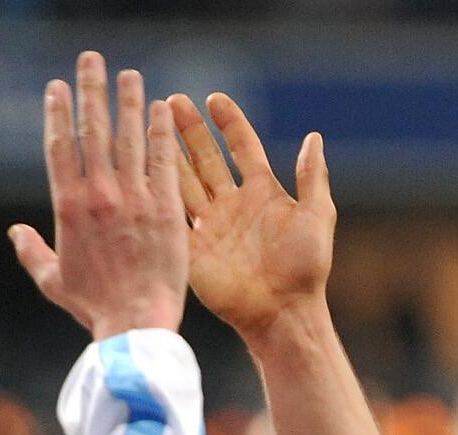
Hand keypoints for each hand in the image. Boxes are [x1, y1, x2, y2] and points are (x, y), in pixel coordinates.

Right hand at [11, 52, 186, 338]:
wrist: (135, 326)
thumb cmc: (93, 309)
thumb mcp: (53, 282)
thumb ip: (32, 253)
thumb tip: (15, 233)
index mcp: (67, 207)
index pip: (59, 145)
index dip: (57, 111)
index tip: (57, 86)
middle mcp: (99, 195)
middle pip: (93, 130)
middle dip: (91, 90)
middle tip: (92, 60)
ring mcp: (134, 199)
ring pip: (129, 137)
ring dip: (128, 101)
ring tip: (129, 76)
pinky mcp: (165, 209)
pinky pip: (162, 161)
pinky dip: (161, 132)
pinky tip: (162, 109)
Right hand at [167, 92, 335, 344]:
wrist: (283, 313)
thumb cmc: (305, 269)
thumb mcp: (316, 216)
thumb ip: (312, 177)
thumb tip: (314, 138)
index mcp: (263, 193)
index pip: (242, 147)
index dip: (229, 122)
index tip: (214, 99)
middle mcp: (232, 204)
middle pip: (205, 157)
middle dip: (189, 129)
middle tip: (171, 101)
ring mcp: (210, 225)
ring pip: (184, 180)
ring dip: (167, 153)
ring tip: (149, 124)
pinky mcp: (193, 247)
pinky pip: (172, 214)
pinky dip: (158, 192)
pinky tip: (142, 168)